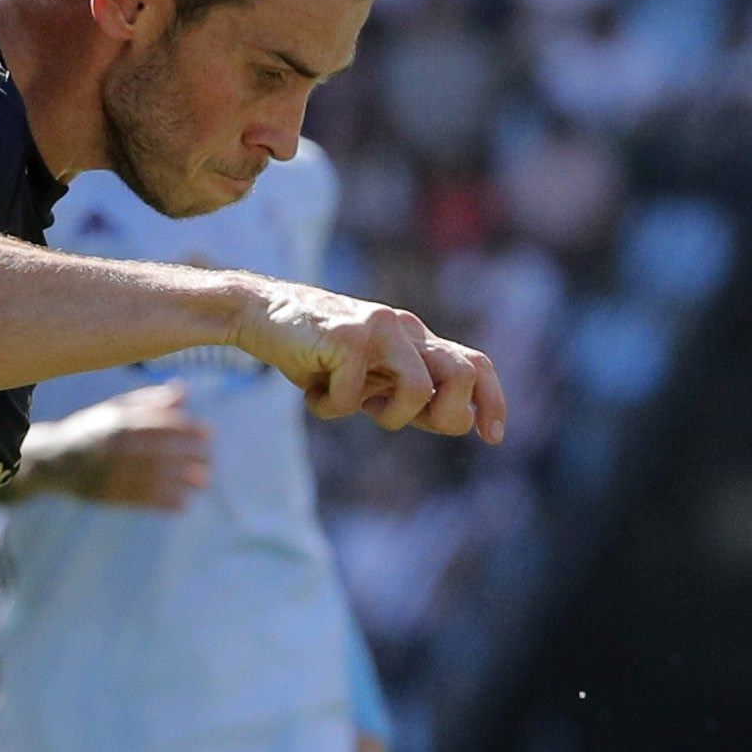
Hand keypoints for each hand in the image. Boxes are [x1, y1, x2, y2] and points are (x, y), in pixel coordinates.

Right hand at [19, 383, 210, 508]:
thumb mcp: (117, 408)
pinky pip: (142, 499)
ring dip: (183, 481)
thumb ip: (150, 400)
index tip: (209, 433)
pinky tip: (183, 503)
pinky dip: (164, 503)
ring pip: (156, 477)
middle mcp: (118, 445)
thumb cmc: (94, 429)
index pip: (162, 423)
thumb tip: (183, 390)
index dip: (189, 429)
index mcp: (121, 421)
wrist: (56, 459)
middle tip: (209, 460)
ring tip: (202, 481)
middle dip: (191, 456)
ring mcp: (113, 470)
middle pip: (163, 451)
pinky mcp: (110, 493)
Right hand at [234, 280, 508, 442]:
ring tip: (347, 402)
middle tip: (396, 420)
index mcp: (416, 339)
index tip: (493, 437)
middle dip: (444, 416)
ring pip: (417, 390)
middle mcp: (406, 329)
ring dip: (384, 415)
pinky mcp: (349, 336)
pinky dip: (328, 407)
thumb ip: (411, 396)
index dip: (492, 401)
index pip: (474, 365)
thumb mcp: (370, 378)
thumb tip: (463, 420)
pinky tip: (311, 387)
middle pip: (463, 375)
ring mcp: (380, 328)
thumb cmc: (314, 354)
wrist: (258, 314)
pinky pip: (354, 399)